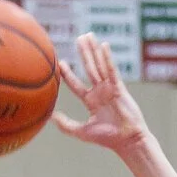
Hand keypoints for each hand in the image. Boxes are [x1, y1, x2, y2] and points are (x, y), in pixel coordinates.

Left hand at [53, 33, 150, 152]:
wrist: (127, 140)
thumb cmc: (108, 138)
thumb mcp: (83, 132)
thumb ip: (66, 125)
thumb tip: (49, 117)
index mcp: (92, 101)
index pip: (76, 84)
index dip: (68, 74)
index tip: (61, 63)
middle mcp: (100, 92)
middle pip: (89, 68)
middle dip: (84, 53)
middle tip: (78, 38)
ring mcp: (110, 88)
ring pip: (99, 66)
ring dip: (93, 50)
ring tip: (88, 35)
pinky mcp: (119, 88)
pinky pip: (112, 70)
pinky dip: (107, 58)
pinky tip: (103, 46)